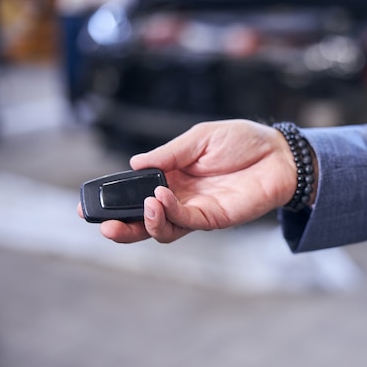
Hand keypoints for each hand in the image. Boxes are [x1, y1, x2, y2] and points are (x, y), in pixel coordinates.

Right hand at [79, 119, 297, 243]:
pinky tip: (160, 198)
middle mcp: (180, 196)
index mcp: (173, 175)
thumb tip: (135, 163)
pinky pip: (185, 221)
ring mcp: (196, 209)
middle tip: (100, 222)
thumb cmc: (243, 142)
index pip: (137, 191)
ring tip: (143, 204)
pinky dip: (169, 213)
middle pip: (144, 218)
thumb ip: (168, 154)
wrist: (279, 154)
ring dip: (145, 221)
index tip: (88, 202)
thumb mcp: (199, 138)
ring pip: (162, 227)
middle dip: (120, 224)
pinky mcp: (214, 218)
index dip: (114, 198)